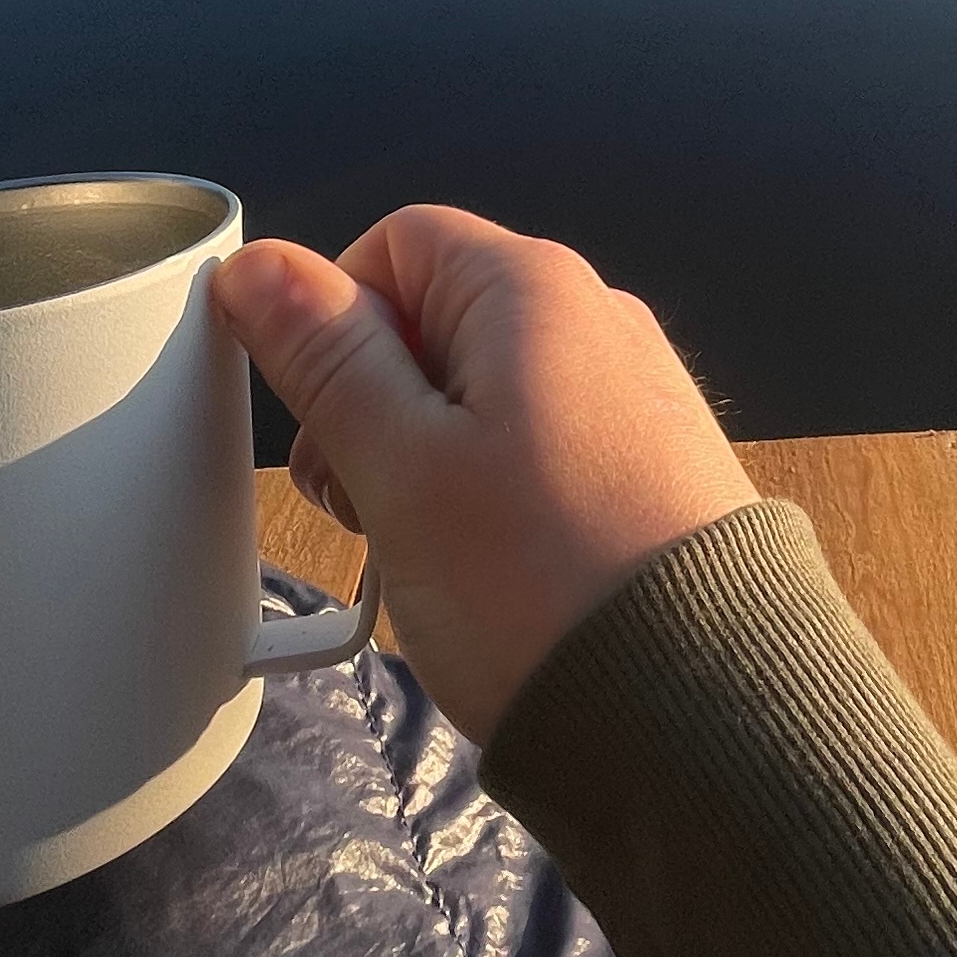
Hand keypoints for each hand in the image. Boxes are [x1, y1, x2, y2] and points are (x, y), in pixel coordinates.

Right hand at [214, 207, 757, 743]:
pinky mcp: (650, 466)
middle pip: (437, 319)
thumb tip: (259, 265)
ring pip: (481, 393)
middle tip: (368, 506)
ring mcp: (631, 394)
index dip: (333, 323)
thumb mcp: (400, 467)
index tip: (320, 423)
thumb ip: (326, 358)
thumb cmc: (540, 587)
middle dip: (374, 405)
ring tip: (432, 554)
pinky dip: (490, 495)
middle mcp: (597, 318)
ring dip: (426, 463)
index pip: (394, 244)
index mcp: (534, 287)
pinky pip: (537, 447)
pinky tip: (490, 570)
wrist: (698, 713)